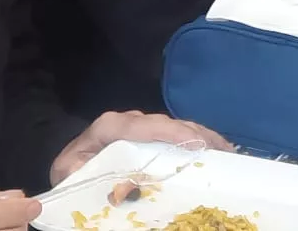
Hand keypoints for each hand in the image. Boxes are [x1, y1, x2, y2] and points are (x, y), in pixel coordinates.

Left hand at [50, 111, 229, 184]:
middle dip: (193, 134)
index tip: (193, 142)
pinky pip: (179, 131)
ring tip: (226, 151)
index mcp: (108, 126)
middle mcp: (130, 120)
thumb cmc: (76, 169)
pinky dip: (200, 139)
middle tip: (219, 151)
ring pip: (176, 125)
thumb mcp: (71, 171)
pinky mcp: (153, 132)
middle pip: (164, 123)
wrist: (74, 165)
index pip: (140, 125)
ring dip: (203, 136)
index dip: (169, 131)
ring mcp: (144, 125)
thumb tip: (99, 176)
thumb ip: (80, 169)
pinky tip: (219, 149)